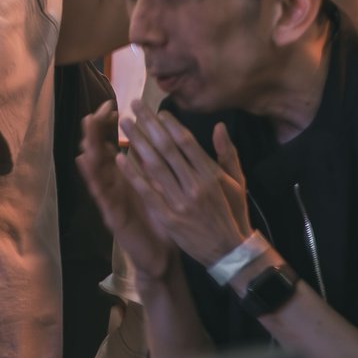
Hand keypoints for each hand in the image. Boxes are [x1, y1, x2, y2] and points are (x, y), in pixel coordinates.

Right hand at [76, 101, 173, 278]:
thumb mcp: (158, 189)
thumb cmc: (161, 221)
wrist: (163, 256)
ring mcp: (111, 202)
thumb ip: (151, 165)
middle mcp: (114, 187)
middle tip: (94, 114)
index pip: (112, 145)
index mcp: (126, 178)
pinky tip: (88, 164)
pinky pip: (103, 196)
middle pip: (99, 154)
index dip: (109, 126)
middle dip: (95, 134)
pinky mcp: (113, 218)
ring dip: (90, 153)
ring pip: (96, 173)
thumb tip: (150, 137)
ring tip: (86, 134)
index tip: (110, 105)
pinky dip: (95, 179)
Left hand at [121, 107, 254, 269]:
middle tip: (134, 105)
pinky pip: (147, 192)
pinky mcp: (169, 218)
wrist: (230, 252)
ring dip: (137, 142)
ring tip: (124, 124)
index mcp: (211, 175)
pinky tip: (120, 158)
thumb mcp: (237, 183)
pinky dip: (133, 174)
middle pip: (167, 149)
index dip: (170, 125)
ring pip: (155, 166)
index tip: (157, 111)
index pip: (187, 143)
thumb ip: (227, 154)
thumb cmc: (232, 213)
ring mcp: (181, 202)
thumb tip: (219, 126)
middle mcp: (196, 186)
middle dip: (149, 124)